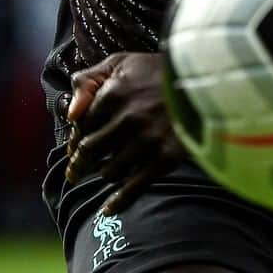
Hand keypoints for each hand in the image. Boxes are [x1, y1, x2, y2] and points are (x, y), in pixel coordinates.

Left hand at [65, 52, 183, 213]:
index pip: (82, 126)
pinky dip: (118, 202)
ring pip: (110, 171)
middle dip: (80, 163)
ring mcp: (147, 141)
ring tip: (109, 170)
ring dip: (105, 173)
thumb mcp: (120, 63)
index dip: (76, 138)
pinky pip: (134, 188)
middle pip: (91, 152)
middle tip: (75, 171)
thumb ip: (88, 81)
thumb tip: (69, 115)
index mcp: (113, 94)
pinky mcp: (165, 158)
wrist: (202, 81)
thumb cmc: (157, 70)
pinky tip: (108, 209)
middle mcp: (127, 119)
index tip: (75, 146)